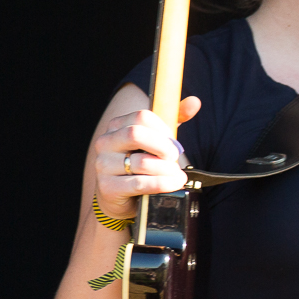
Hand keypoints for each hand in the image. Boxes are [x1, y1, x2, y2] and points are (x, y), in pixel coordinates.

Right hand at [92, 97, 200, 220]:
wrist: (123, 197)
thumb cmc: (142, 165)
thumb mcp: (157, 141)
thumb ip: (175, 119)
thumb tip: (194, 101)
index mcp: (117, 127)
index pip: (142, 117)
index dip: (163, 130)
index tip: (173, 144)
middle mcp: (106, 143)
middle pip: (135, 134)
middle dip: (163, 147)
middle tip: (175, 158)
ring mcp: (103, 165)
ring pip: (141, 162)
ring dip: (167, 170)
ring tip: (177, 176)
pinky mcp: (108, 187)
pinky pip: (139, 183)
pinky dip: (162, 184)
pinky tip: (173, 185)